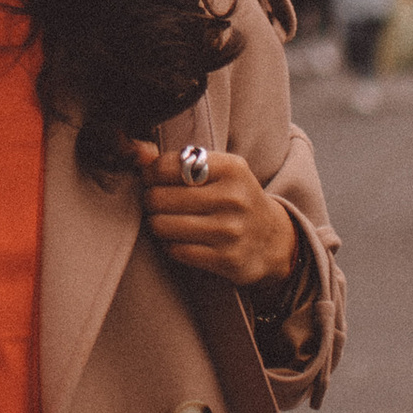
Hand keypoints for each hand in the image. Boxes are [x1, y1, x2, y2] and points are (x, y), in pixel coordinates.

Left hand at [131, 139, 299, 293]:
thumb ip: (179, 161)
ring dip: (157, 224)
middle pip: (160, 197)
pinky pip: (176, 250)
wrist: (273, 240)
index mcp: (231, 168)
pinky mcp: (226, 259)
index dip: (151, 173)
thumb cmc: (236, 199)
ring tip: (166, 220)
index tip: (153, 179)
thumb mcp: (219, 171)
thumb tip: (138, 153)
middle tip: (157, 202)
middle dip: (151, 200)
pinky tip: (180, 240)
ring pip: (163, 225)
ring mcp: (230, 231)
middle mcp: (232, 198)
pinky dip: (170, 245)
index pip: (168, 165)